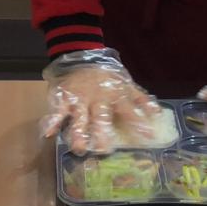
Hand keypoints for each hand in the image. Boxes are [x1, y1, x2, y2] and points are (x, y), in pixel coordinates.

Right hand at [41, 49, 160, 155]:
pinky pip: (57, 111)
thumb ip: (140, 99)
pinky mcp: (63, 98)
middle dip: (101, 133)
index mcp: (114, 94)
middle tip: (103, 149)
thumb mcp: (125, 83)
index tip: (148, 135)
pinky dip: (52, 121)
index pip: (128, 109)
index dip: (138, 121)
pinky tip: (48, 133)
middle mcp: (97, 98)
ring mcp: (79, 99)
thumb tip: (158, 113)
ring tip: (79, 148)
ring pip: (78, 118)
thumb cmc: (106, 75)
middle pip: (100, 118)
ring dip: (78, 133)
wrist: (81, 55)